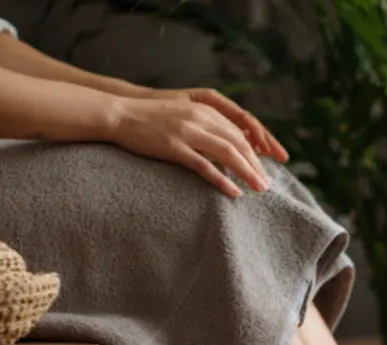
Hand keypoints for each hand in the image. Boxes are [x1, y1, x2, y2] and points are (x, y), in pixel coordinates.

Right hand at [107, 96, 269, 197]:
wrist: (119, 114)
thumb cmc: (151, 119)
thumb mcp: (184, 115)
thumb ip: (206, 126)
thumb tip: (227, 147)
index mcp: (205, 110)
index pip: (240, 131)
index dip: (257, 149)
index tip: (267, 166)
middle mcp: (200, 118)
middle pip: (239, 142)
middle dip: (256, 164)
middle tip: (266, 184)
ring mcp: (187, 132)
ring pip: (228, 153)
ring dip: (247, 172)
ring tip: (259, 188)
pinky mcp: (174, 147)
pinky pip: (205, 166)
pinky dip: (222, 180)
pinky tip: (235, 192)